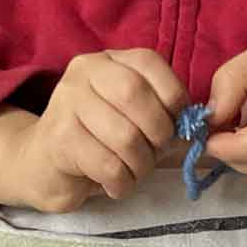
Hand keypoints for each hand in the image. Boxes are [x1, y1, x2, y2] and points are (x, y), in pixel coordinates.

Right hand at [0, 50, 187, 211]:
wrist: (45, 165)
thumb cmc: (100, 141)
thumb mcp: (134, 119)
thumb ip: (165, 115)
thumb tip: (201, 128)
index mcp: (109, 61)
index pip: (150, 63)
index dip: (173, 96)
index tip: (176, 124)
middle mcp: (84, 72)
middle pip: (136, 97)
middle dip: (158, 133)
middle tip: (155, 154)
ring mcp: (67, 102)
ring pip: (125, 137)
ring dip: (141, 165)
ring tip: (134, 173)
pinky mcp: (59, 139)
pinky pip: (108, 165)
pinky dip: (122, 183)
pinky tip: (116, 185)